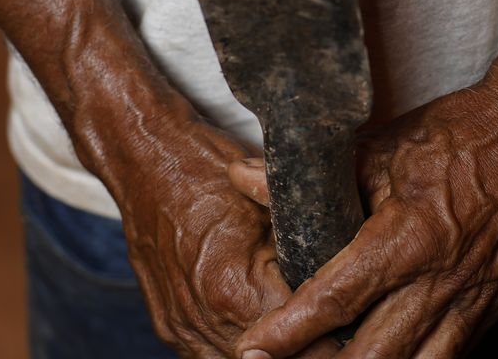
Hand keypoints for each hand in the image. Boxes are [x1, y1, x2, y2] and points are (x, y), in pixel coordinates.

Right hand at [111, 122, 340, 358]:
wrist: (143, 160)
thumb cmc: (207, 170)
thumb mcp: (275, 201)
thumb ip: (311, 250)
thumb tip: (354, 278)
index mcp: (233, 290)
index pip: (300, 345)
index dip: (332, 338)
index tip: (352, 328)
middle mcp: (202, 319)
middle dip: (306, 349)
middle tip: (334, 333)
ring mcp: (181, 329)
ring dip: (272, 352)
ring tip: (302, 332)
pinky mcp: (170, 328)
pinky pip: (212, 355)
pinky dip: (242, 346)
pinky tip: (261, 326)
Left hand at [229, 77, 497, 357]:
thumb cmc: (456, 135)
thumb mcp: (377, 149)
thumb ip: (309, 180)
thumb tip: (242, 177)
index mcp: (410, 237)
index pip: (338, 298)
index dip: (290, 330)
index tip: (254, 350)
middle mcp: (444, 279)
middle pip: (376, 354)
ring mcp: (475, 298)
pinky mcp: (494, 305)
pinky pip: (449, 354)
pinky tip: (385, 357)